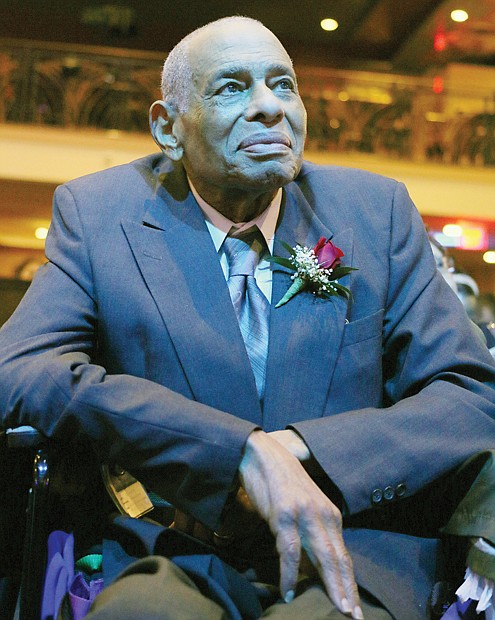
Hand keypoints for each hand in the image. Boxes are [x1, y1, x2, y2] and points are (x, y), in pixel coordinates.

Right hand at [239, 430, 362, 618]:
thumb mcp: (303, 508)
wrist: (262, 455)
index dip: (350, 583)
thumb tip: (311, 569)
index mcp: (330, 514)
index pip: (344, 555)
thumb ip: (311, 534)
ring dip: (331, 585)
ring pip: (323, 556)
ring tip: (338, 609)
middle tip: (355, 617)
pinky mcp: (284, 513)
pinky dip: (289, 575)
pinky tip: (288, 592)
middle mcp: (323, 514)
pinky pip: (289, 550)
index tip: (357, 608)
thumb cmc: (281, 484)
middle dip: (348, 590)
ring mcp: (304, 514)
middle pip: (339, 559)